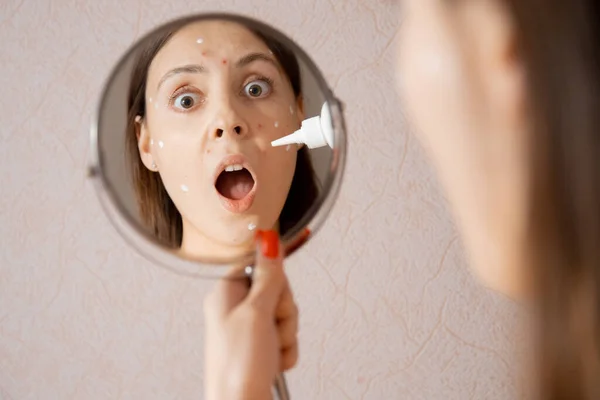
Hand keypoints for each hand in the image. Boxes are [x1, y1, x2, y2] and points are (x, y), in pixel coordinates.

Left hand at [203, 230, 298, 399]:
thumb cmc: (237, 365)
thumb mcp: (256, 313)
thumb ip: (268, 275)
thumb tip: (268, 237)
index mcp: (226, 293)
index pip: (260, 265)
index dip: (274, 280)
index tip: (275, 293)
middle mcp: (236, 308)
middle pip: (277, 290)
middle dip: (283, 310)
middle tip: (271, 325)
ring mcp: (249, 329)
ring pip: (285, 314)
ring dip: (286, 333)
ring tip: (271, 348)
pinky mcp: (261, 347)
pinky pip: (286, 337)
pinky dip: (286, 350)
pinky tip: (274, 360)